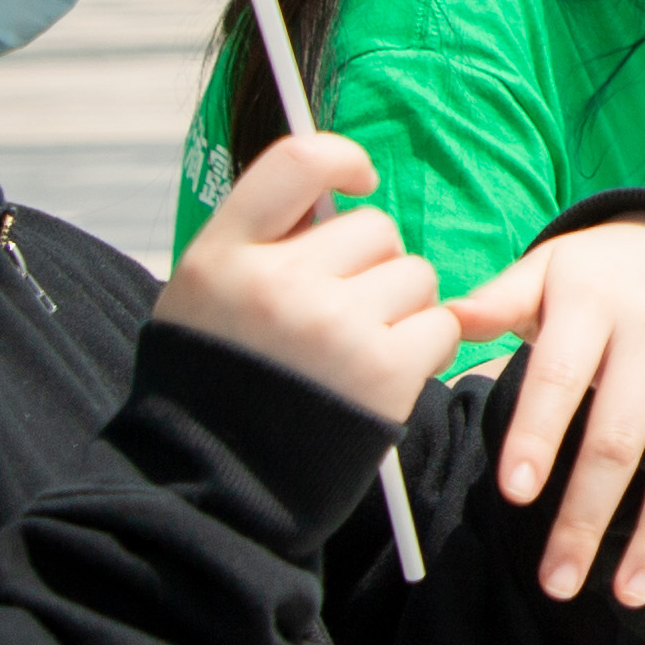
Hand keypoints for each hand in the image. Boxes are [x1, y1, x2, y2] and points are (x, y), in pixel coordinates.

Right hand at [156, 134, 461, 423]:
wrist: (214, 484)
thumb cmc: (219, 385)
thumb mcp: (203, 297)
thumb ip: (259, 243)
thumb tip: (333, 191)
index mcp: (219, 255)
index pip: (297, 160)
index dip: (342, 160)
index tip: (359, 182)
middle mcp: (275, 282)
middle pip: (375, 228)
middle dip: (372, 265)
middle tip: (340, 313)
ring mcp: (331, 324)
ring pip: (415, 275)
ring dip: (402, 308)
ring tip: (355, 350)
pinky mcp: (383, 369)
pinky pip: (441, 324)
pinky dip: (424, 348)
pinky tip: (382, 375)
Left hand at [457, 218, 644, 605]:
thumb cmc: (605, 270)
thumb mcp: (550, 268)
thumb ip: (498, 300)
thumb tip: (440, 321)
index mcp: (595, 304)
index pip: (560, 378)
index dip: (537, 435)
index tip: (515, 493)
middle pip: (620, 437)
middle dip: (587, 517)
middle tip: (557, 582)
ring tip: (628, 593)